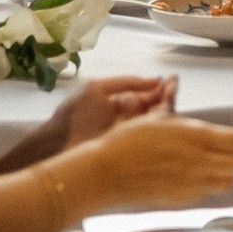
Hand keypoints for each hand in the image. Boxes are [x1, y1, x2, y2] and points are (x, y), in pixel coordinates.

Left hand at [53, 75, 174, 147]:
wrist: (58, 145)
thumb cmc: (74, 115)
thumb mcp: (98, 88)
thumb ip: (127, 82)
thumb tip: (155, 80)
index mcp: (120, 105)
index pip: (147, 96)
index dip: (160, 88)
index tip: (172, 80)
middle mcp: (128, 121)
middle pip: (155, 108)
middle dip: (166, 96)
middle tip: (173, 88)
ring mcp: (131, 136)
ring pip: (156, 122)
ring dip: (164, 108)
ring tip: (168, 98)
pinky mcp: (133, 151)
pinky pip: (152, 137)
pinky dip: (160, 126)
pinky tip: (163, 114)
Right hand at [72, 111, 232, 209]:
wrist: (106, 172)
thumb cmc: (127, 143)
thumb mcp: (161, 120)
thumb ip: (190, 125)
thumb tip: (211, 129)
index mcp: (195, 137)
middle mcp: (198, 161)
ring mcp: (192, 184)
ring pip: (229, 182)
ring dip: (229, 173)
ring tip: (219, 165)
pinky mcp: (182, 200)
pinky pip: (207, 193)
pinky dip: (209, 185)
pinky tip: (196, 176)